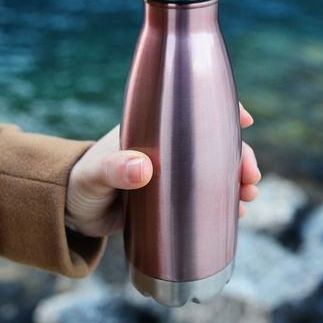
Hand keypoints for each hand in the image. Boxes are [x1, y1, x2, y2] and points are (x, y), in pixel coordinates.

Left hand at [65, 104, 260, 236]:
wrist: (71, 214)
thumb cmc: (80, 184)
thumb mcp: (95, 175)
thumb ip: (115, 169)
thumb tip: (143, 168)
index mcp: (152, 130)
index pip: (192, 109)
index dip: (222, 108)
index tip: (245, 119)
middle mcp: (168, 148)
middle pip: (215, 143)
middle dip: (240, 155)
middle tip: (251, 177)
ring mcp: (173, 173)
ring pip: (216, 170)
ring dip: (238, 180)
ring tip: (248, 198)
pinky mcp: (174, 199)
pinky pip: (206, 196)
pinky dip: (225, 202)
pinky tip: (237, 214)